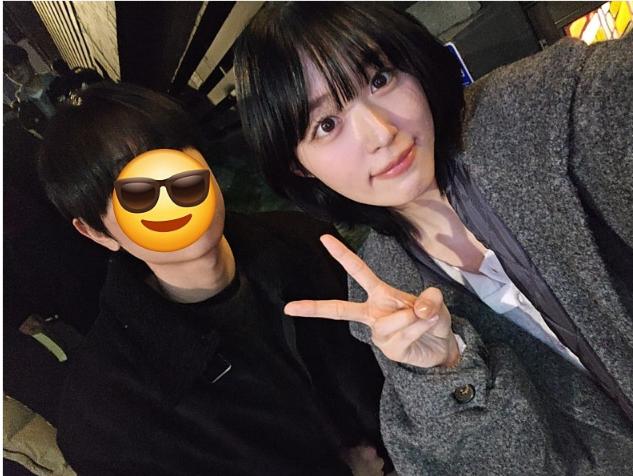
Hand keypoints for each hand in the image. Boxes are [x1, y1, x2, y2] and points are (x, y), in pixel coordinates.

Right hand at [285, 235, 459, 367]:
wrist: (442, 347)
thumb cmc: (432, 319)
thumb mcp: (435, 301)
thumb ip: (429, 299)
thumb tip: (418, 308)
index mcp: (381, 294)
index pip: (359, 271)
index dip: (342, 254)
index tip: (324, 239)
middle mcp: (375, 312)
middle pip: (342, 309)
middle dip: (316, 307)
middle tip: (290, 307)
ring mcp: (379, 333)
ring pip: (388, 322)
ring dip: (412, 318)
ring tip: (425, 318)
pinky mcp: (388, 349)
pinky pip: (402, 334)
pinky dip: (418, 329)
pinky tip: (424, 329)